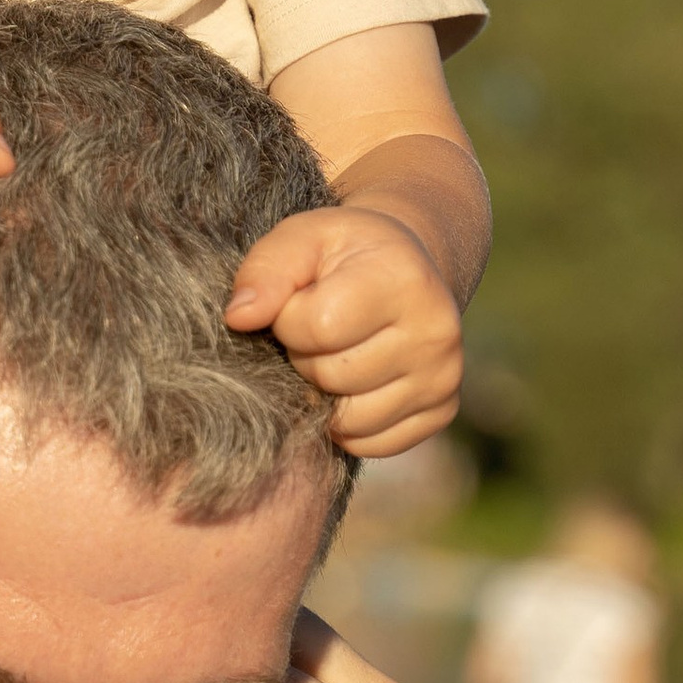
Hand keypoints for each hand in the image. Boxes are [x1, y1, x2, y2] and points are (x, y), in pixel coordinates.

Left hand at [223, 204, 464, 455]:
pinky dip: (349, 423)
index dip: (289, 319)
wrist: (406, 267)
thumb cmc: (344, 255)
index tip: (299, 300)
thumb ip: (265, 271)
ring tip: (338, 351)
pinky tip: (355, 382)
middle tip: (320, 328)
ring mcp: (443, 377)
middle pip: (332, 376)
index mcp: (403, 279)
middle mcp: (436, 332)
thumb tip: (238, 318)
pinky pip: (371, 444)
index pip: (319, 327)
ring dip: (326, 392)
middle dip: (306, 356)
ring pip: (349, 419)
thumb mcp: (301, 239)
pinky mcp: (442, 411)